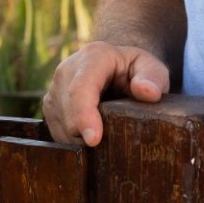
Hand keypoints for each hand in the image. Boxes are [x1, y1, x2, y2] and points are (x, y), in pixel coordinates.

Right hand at [43, 42, 169, 145]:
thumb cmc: (136, 70)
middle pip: (69, 113)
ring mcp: (54, 90)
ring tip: (107, 133)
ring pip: (62, 127)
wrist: (114, 67)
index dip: (84, 115)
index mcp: (93, 57)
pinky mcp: (49, 107)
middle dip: (87, 135)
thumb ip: (154, 77)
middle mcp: (66, 71)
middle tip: (113, 145)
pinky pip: (58, 134)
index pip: (81, 89)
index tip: (94, 139)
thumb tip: (147, 92)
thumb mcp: (152, 67)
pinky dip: (76, 142)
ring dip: (83, 140)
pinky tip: (93, 135)